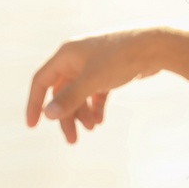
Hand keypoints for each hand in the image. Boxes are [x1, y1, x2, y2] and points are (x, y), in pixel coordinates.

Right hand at [25, 28, 166, 142]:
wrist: (155, 47)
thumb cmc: (121, 58)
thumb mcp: (92, 81)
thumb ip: (70, 98)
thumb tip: (48, 115)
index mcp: (66, 55)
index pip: (42, 81)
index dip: (34, 103)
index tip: (33, 126)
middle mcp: (76, 59)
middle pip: (62, 92)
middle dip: (66, 116)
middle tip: (72, 140)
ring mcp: (92, 65)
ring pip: (79, 94)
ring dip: (82, 113)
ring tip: (92, 128)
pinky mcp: (108, 71)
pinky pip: (94, 93)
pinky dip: (95, 107)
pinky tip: (100, 120)